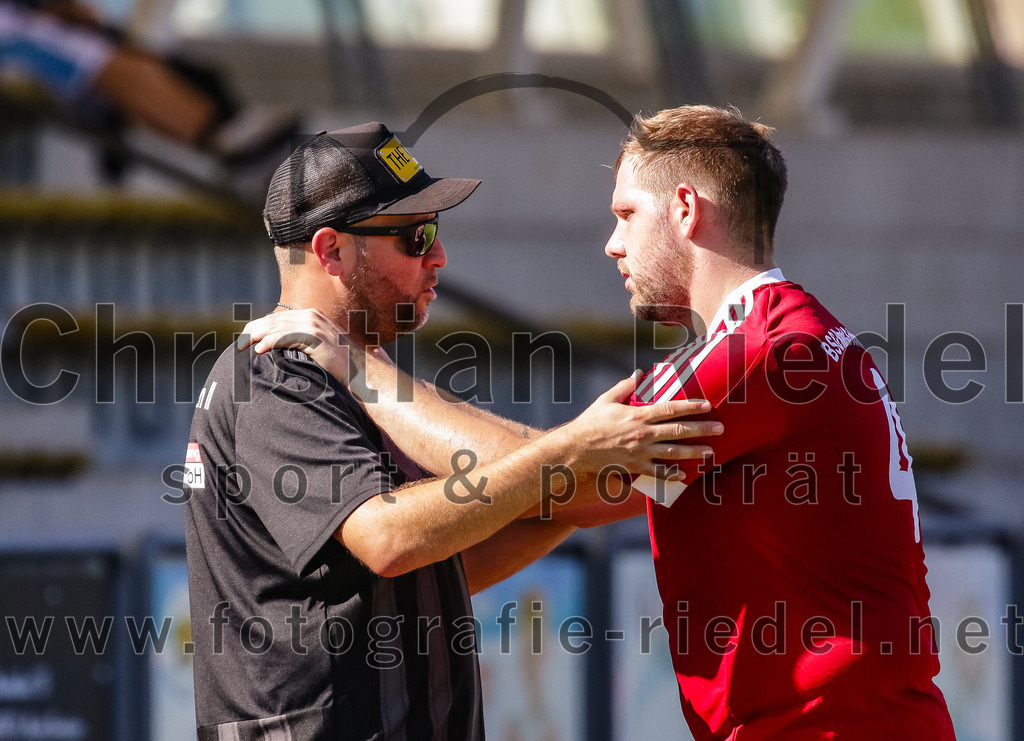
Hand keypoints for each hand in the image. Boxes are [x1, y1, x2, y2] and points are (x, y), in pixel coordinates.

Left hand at [237, 308, 368, 394]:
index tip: (245, 338)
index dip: (258, 327)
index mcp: (310, 315)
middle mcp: (311, 316)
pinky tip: (260, 350)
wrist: (360, 369)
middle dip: (253, 331)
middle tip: (239, 344)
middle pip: (274, 320)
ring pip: (277, 327)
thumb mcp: (318, 345)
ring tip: (244, 346)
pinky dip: (271, 342)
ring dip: (257, 337)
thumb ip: (301, 340)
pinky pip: (287, 337)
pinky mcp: (315, 337)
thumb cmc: (338, 362)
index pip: (277, 318)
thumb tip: (278, 345)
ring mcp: (314, 325)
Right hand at [551, 371, 721, 476]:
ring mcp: (640, 452)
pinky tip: (685, 474)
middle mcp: (643, 433)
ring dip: (694, 452)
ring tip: (711, 452)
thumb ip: (625, 387)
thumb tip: (639, 374)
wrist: (576, 449)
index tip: (708, 405)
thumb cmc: (590, 423)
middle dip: (702, 430)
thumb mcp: (606, 400)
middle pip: (678, 431)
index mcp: (638, 415)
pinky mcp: (635, 467)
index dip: (691, 406)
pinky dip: (672, 474)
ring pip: (673, 452)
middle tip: (720, 429)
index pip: (670, 408)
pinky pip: (657, 472)